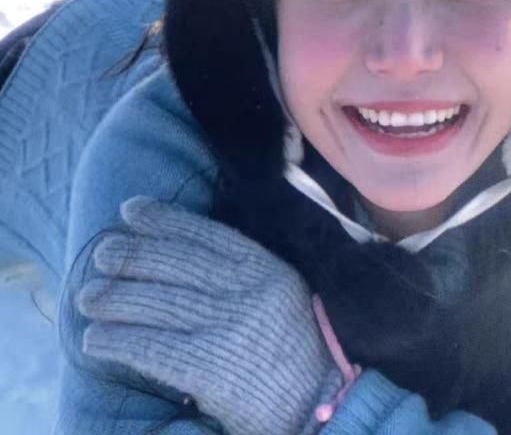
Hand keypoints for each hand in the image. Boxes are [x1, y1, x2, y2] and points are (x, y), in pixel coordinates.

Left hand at [78, 196, 341, 434]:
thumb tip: (180, 249)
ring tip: (87, 295)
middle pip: (176, 263)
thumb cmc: (295, 347)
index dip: (164, 219)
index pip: (206, 234)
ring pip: (158, 302)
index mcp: (266, 268)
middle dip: (132, 254)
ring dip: (114, 297)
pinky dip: (118, 340)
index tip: (131, 210)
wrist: (321, 402)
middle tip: (102, 252)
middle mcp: (248, 291)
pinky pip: (152, 347)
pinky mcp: (211, 367)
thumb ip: (243, 272)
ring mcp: (230, 327)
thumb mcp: (281, 292)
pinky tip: (95, 339)